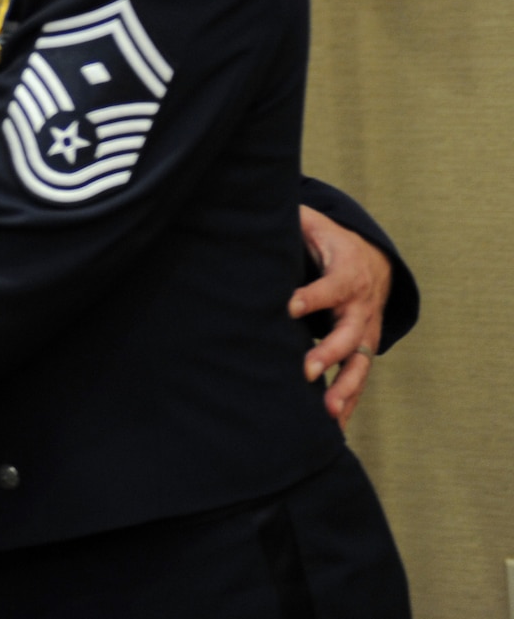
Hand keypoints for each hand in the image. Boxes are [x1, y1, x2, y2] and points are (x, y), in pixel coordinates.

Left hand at [290, 204, 391, 426]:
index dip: (310, 297)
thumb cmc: (333, 244)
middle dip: (328, 353)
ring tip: (327, 412)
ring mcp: (365, 334)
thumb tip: (257, 205)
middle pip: (347, 334)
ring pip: (359, 365)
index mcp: (347, 275)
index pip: (329, 287)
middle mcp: (360, 309)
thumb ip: (293, 219)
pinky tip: (333, 428)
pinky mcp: (362, 352)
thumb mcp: (316, 225)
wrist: (374, 264)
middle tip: (305, 369)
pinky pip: (358, 380)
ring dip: (343, 389)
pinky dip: (348, 404)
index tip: (288, 306)